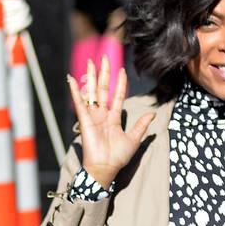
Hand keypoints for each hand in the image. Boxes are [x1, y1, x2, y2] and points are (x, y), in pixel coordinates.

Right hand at [66, 54, 154, 186]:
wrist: (106, 168)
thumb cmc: (118, 157)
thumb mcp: (134, 139)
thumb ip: (141, 125)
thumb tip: (152, 113)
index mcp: (114, 118)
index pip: (117, 96)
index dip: (120, 83)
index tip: (122, 70)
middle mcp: (102, 115)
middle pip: (103, 89)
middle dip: (104, 73)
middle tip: (104, 58)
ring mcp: (93, 116)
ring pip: (92, 92)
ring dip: (91, 77)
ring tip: (90, 62)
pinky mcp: (84, 120)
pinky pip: (79, 103)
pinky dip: (75, 91)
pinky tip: (72, 79)